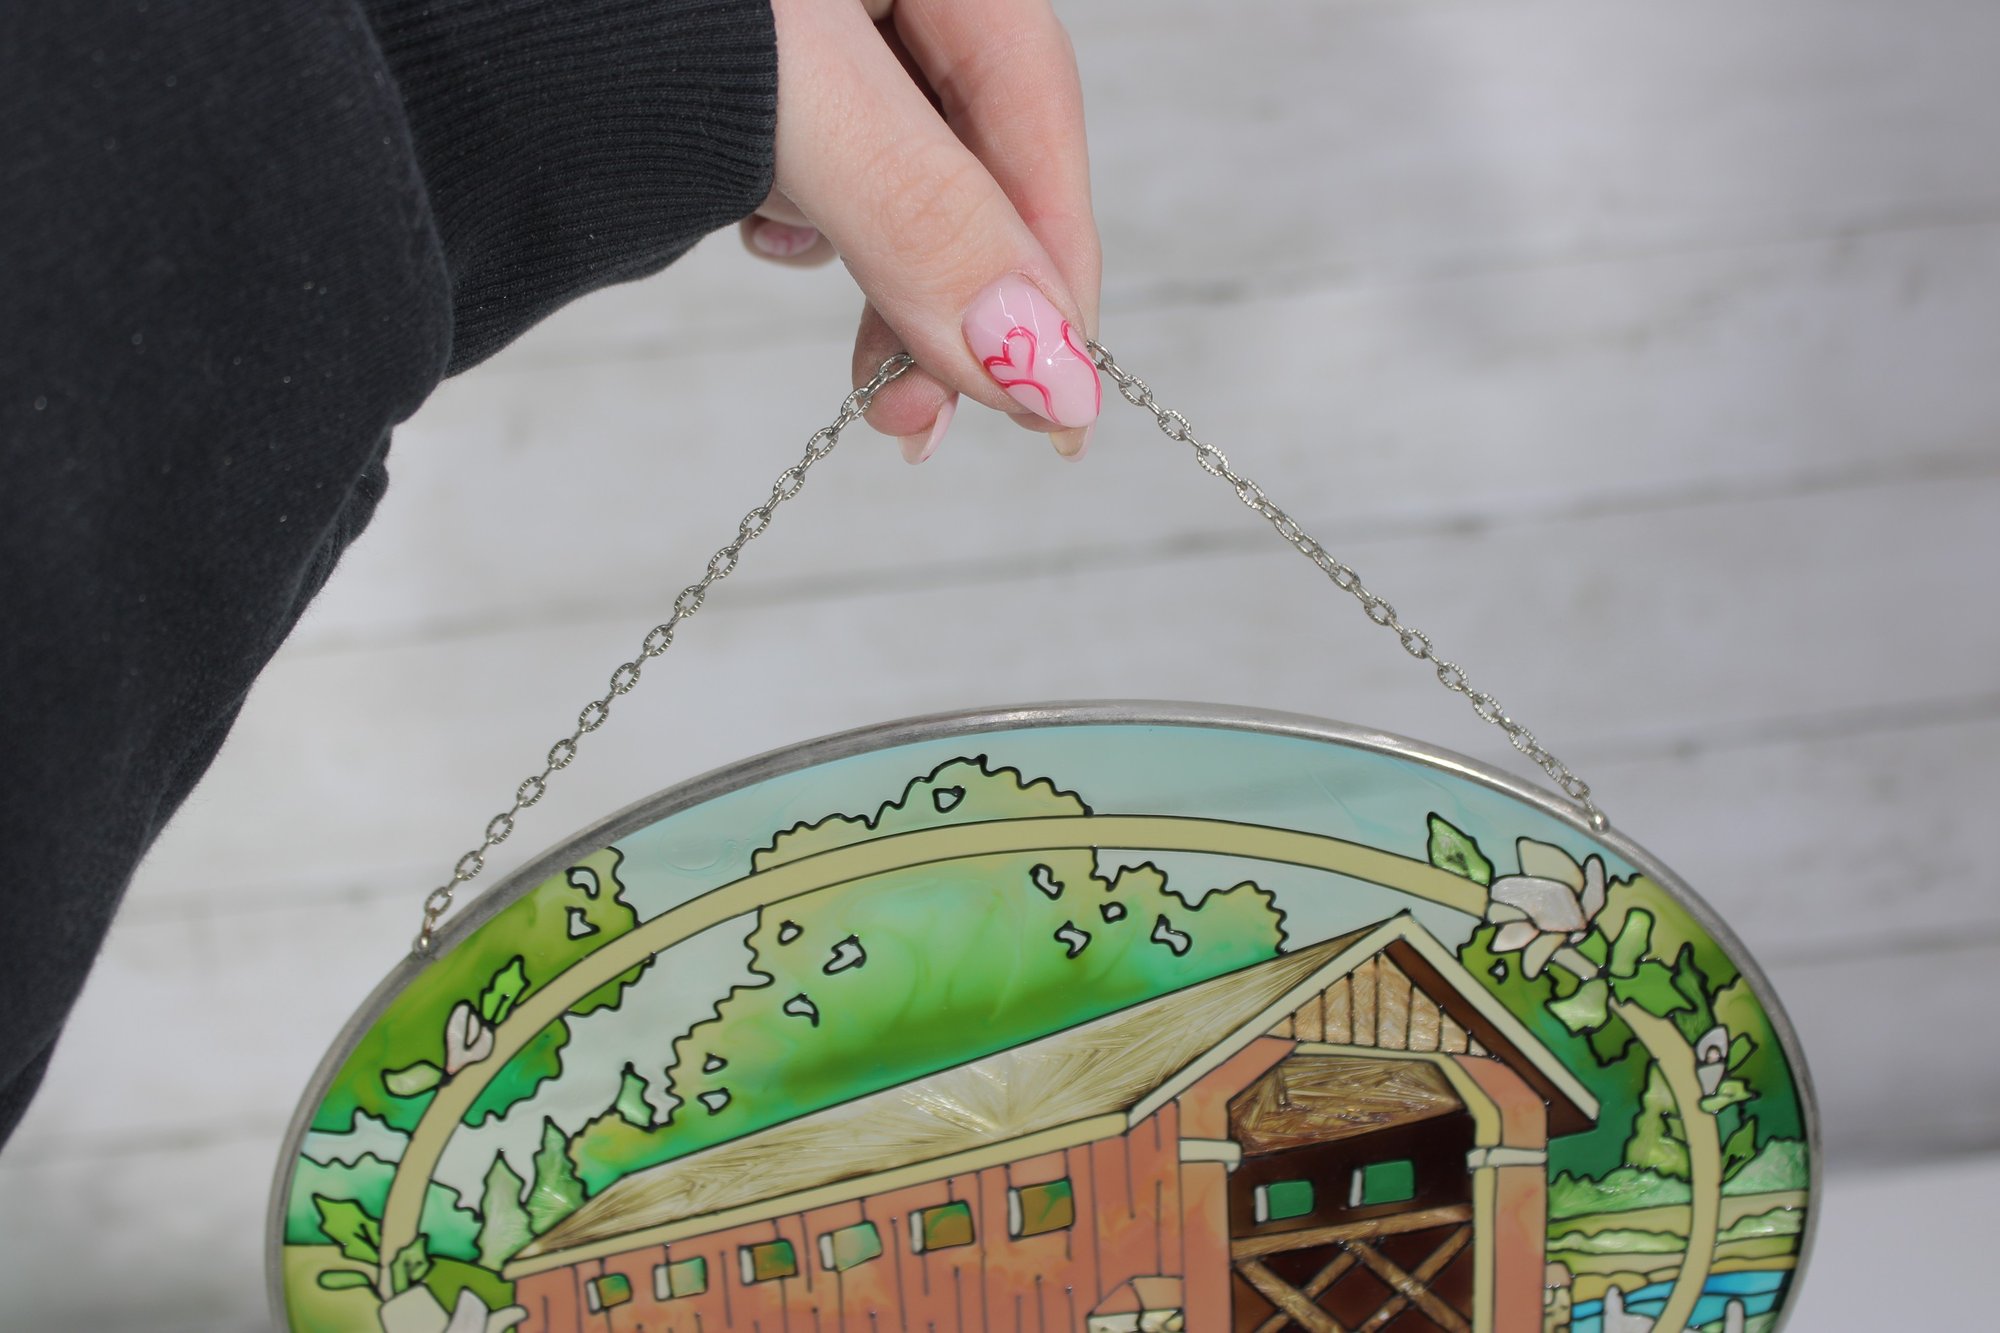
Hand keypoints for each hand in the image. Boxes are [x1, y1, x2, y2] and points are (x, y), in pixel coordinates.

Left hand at [740, 0, 1101, 461]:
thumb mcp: (781, 96)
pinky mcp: (743, 67)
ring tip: (862, 373)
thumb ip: (915, 213)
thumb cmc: (605, 30)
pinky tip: (765, 238)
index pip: (1034, 100)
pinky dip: (811, 224)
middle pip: (969, 147)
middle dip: (952, 293)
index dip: (1056, 259)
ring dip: (881, 277)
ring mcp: (808, 24)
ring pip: (891, 170)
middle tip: (923, 418)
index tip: (1061, 399)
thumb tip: (1040, 349)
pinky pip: (815, 161)